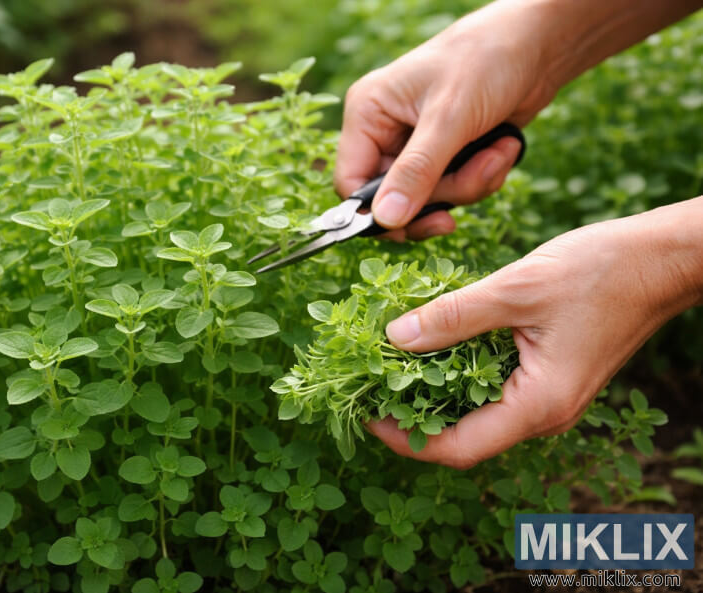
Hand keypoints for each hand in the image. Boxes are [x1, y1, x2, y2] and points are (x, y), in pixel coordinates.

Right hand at [334, 1, 564, 240]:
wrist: (538, 43)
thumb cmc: (486, 60)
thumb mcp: (449, 118)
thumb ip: (417, 172)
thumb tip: (386, 220)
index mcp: (368, 114)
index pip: (350, 182)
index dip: (374, 211)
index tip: (408, 226)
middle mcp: (386, 132)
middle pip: (395, 198)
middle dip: (441, 195)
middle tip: (475, 178)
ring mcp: (417, 145)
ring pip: (430, 199)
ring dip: (470, 184)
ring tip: (499, 152)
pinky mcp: (446, 155)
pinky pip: (455, 190)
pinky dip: (483, 177)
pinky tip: (503, 148)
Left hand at [368, 199, 702, 468]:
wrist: (661, 259)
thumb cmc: (603, 272)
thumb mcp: (516, 289)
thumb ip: (453, 317)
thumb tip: (395, 337)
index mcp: (539, 405)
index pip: (458, 448)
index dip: (406, 439)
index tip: (366, 415)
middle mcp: (544, 413)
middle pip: (463, 435)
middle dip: (412, 415)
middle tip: (368, 385)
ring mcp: (547, 397)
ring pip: (477, 412)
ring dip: (432, 392)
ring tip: (388, 365)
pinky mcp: (547, 376)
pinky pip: (493, 388)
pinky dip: (457, 373)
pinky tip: (430, 346)